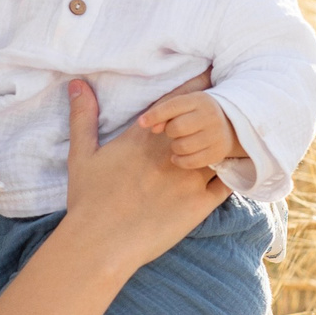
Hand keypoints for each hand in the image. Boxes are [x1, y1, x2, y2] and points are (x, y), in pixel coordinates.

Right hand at [58, 80, 227, 278]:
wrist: (101, 242)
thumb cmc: (88, 200)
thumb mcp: (81, 155)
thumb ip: (83, 117)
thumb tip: (77, 84)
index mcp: (146, 137)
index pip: (178, 102)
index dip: (197, 86)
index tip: (211, 72)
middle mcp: (172, 152)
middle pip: (206, 120)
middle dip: (217, 111)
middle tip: (231, 104)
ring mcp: (189, 178)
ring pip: (220, 148)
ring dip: (226, 141)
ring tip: (239, 134)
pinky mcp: (199, 204)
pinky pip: (228, 182)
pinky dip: (232, 172)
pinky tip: (236, 168)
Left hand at [137, 90, 243, 170]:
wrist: (232, 125)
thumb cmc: (198, 114)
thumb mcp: (184, 105)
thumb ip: (164, 112)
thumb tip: (149, 126)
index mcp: (199, 100)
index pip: (173, 106)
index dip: (154, 115)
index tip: (141, 123)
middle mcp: (210, 116)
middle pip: (176, 128)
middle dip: (169, 131)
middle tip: (174, 131)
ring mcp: (216, 135)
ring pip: (182, 146)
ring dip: (175, 146)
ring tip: (181, 141)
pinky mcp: (217, 153)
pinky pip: (190, 162)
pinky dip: (180, 160)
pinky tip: (180, 155)